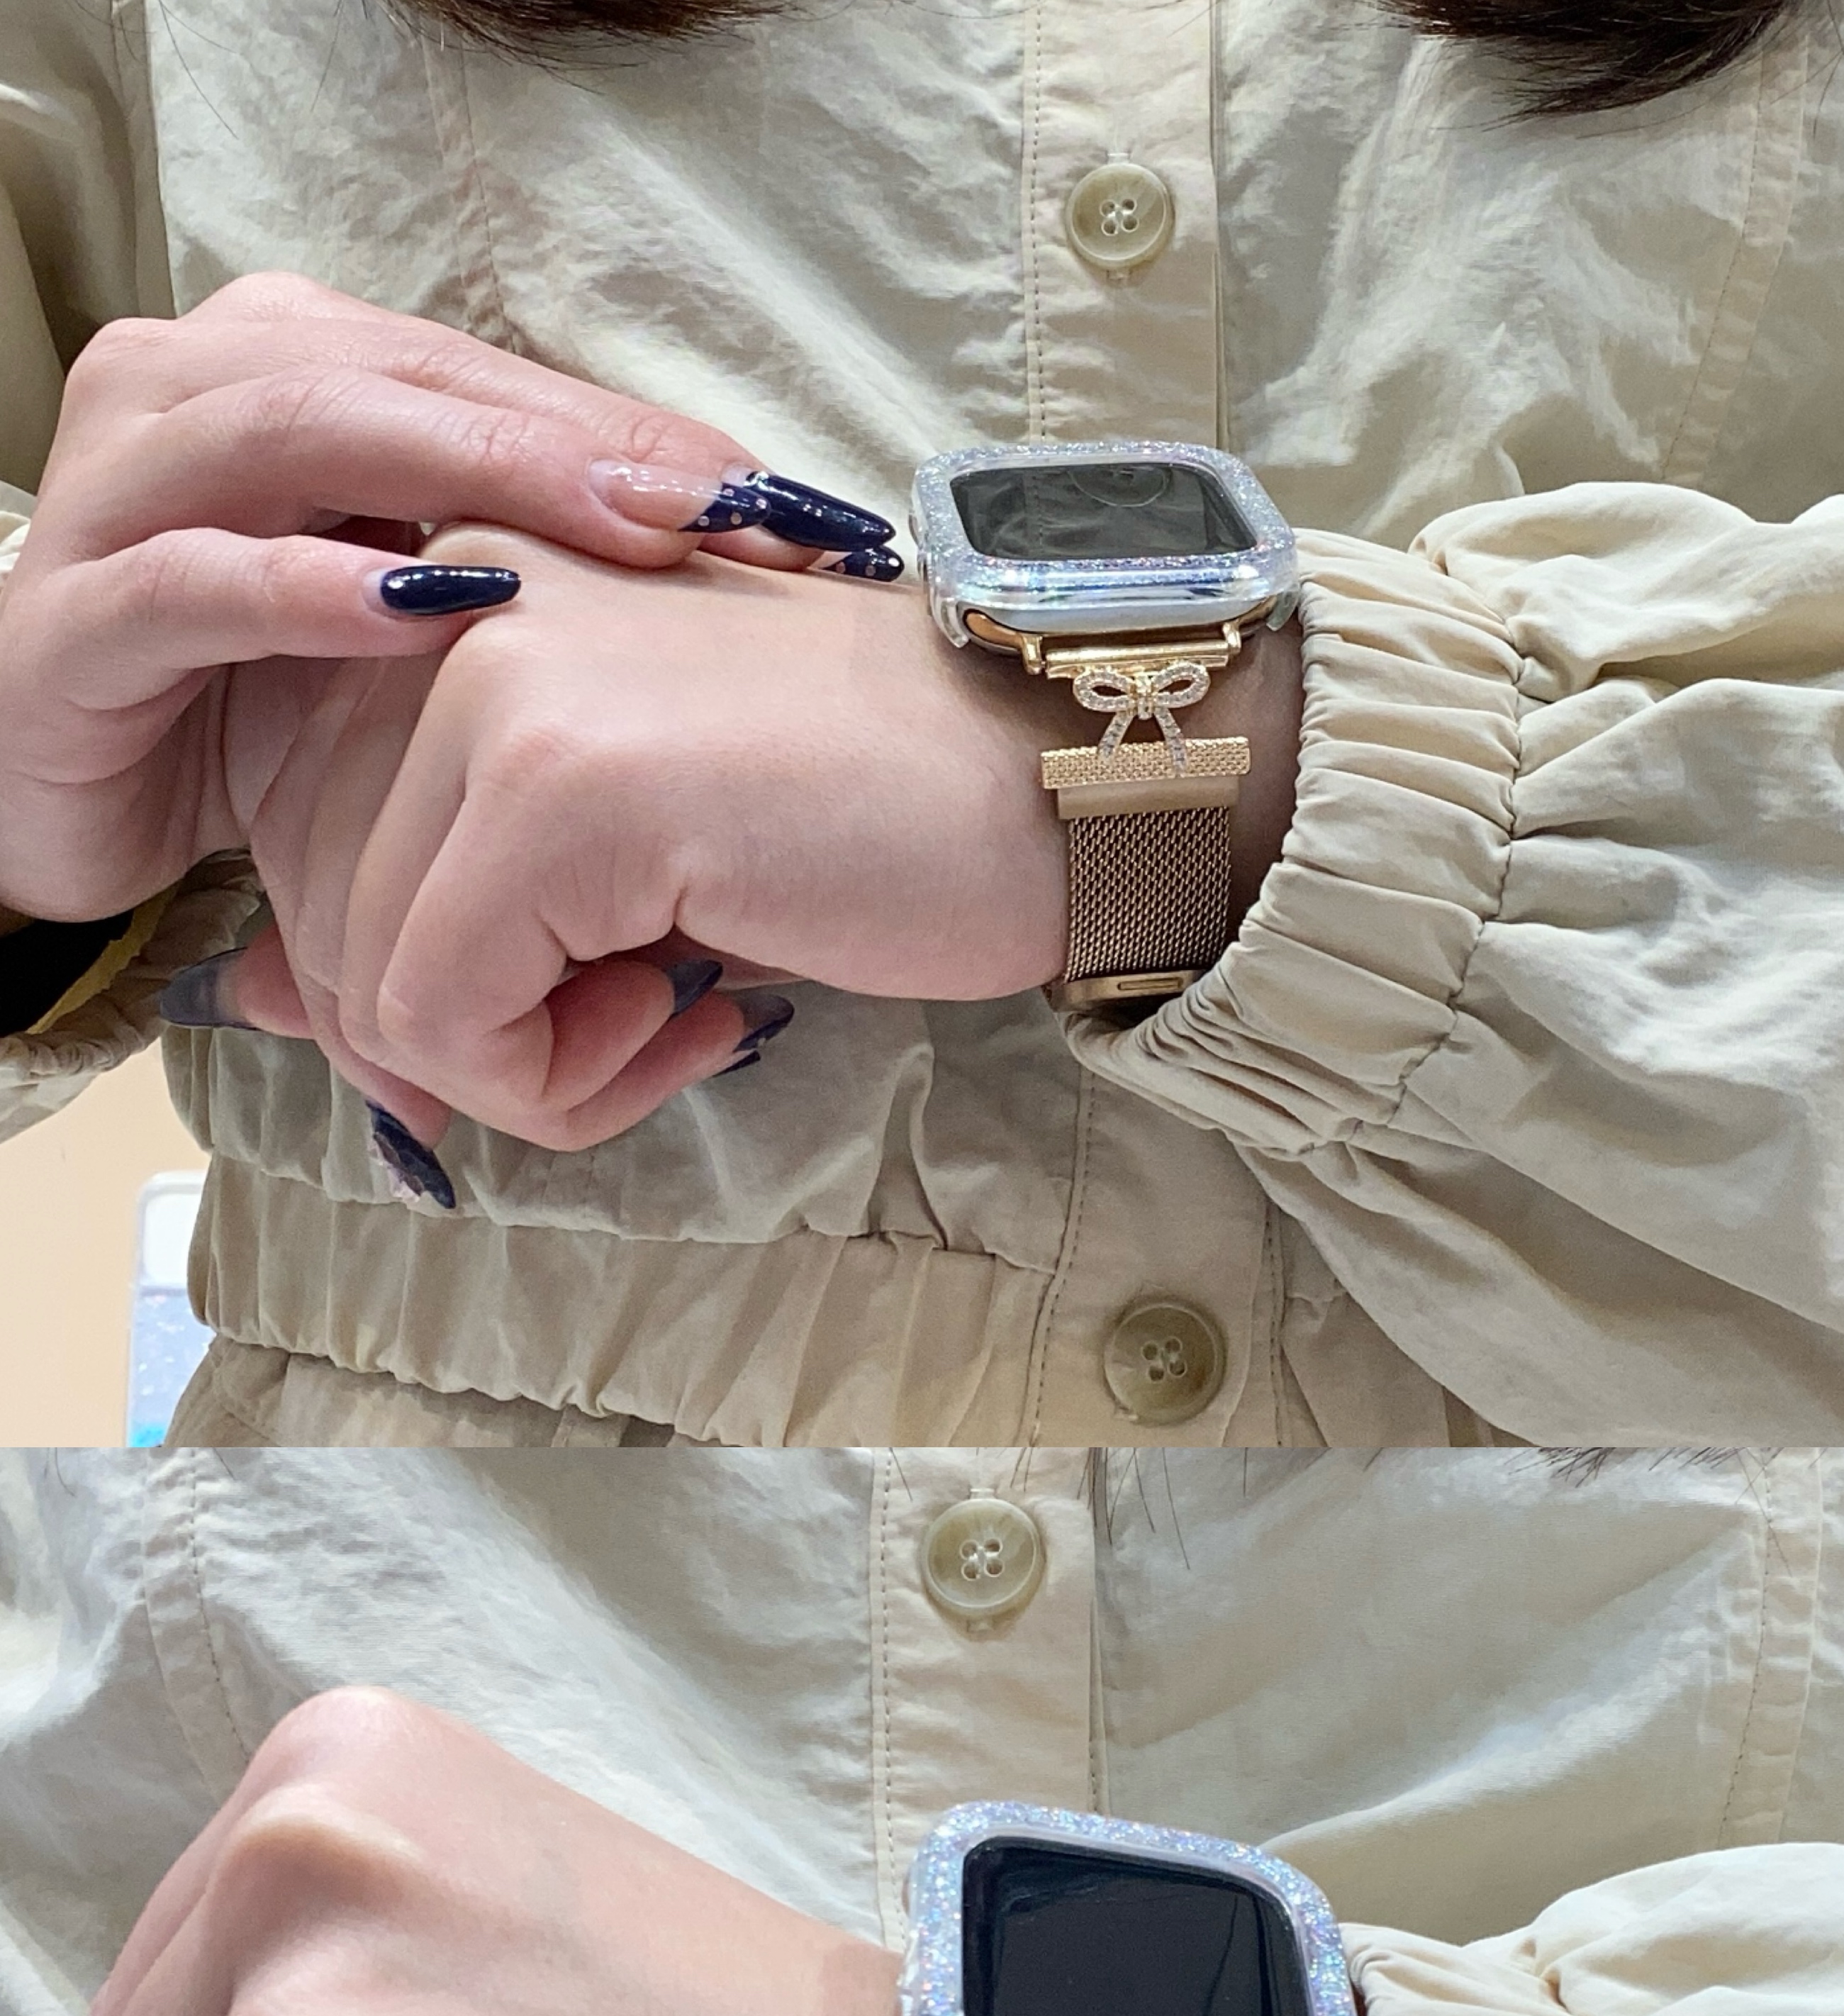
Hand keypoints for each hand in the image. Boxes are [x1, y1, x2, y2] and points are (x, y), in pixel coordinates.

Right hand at [0, 270, 837, 931]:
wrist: (67, 801)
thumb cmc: (259, 707)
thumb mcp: (414, 622)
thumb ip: (531, 564)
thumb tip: (738, 560)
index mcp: (294, 367)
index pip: (490, 377)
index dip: (642, 434)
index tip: (789, 506)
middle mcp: (200, 392)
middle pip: (417, 382)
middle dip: (587, 446)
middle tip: (732, 508)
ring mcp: (125, 493)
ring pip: (307, 437)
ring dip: (475, 481)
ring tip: (621, 530)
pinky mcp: (74, 621)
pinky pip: (198, 581)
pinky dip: (309, 590)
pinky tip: (422, 614)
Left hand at [210, 527, 1302, 1151]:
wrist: (1061, 773)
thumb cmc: (865, 810)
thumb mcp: (612, 843)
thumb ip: (432, 898)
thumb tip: (264, 1001)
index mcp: (446, 586)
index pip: (295, 825)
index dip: (415, 968)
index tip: (574, 990)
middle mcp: (441, 601)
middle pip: (315, 907)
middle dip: (460, 1033)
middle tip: (631, 1030)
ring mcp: (493, 683)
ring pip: (369, 979)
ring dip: (522, 1067)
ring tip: (667, 1022)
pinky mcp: (559, 785)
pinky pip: (448, 1020)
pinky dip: (556, 1082)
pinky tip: (688, 1018)